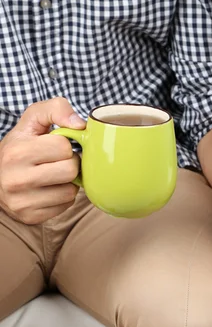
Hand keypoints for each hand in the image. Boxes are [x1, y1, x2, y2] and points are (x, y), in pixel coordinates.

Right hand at [0, 98, 84, 224]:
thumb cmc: (21, 146)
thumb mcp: (32, 121)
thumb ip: (56, 109)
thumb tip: (80, 125)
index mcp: (17, 152)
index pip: (64, 147)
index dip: (65, 145)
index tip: (55, 147)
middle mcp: (16, 179)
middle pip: (70, 170)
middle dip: (69, 164)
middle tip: (58, 162)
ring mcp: (22, 201)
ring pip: (70, 191)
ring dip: (68, 182)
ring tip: (53, 175)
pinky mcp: (30, 216)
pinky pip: (66, 205)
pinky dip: (63, 197)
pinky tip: (50, 189)